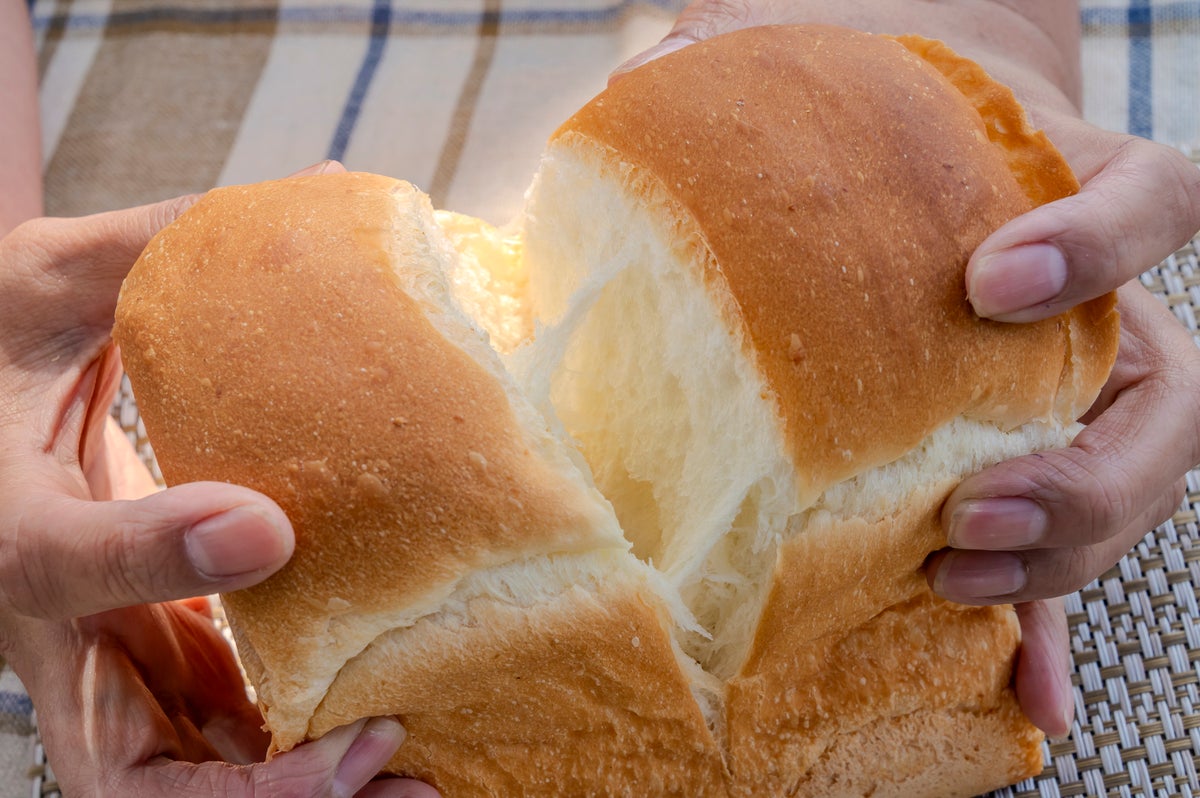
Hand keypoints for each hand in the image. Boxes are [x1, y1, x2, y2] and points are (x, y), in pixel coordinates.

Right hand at [0, 163, 436, 795]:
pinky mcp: (148, 659)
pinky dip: (299, 761)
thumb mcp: (40, 284)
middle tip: (379, 746)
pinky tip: (392, 733)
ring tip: (419, 776)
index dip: (153, 554)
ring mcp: (104, 659)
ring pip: (172, 783)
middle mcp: (52, 625)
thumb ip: (157, 244)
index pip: (54, 558)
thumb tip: (326, 190)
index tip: (264, 523)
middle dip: (248, 791)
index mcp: (1, 519)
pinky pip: (221, 737)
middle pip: (116, 767)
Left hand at [618, 0, 1199, 738]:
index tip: (990, 280)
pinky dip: (1046, 628)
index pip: (1154, 201)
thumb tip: (637, 81)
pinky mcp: (1030, 472)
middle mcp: (1107, 308)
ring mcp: (1081, 400)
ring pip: (1128, 488)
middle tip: (972, 502)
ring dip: (1061, 557)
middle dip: (1088, 469)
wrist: (910, 177)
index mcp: (1077, 194)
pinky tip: (1025, 694)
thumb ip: (759, 76)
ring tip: (953, 580)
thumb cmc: (880, 134)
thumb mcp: (834, 90)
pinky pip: (1062, 556)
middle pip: (1169, 397)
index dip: (1100, 244)